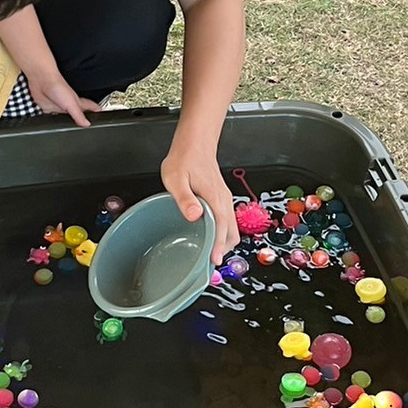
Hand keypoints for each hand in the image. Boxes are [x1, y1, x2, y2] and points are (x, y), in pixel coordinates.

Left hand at [25, 70, 101, 128]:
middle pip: (79, 113)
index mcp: (77, 102)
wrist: (41, 82)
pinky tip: (55, 123)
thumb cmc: (57, 86)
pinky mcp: (49, 109)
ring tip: (74, 126)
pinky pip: (53, 117)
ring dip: (69, 121)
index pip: (90, 107)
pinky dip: (55, 121)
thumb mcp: (72, 104)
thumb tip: (87, 125)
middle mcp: (69, 105)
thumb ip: (79, 115)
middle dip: (85, 118)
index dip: (96, 110)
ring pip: (66, 117)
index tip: (102, 113)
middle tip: (90, 123)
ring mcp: (59, 108)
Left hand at [160, 144, 238, 265]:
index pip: (222, 229)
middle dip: (223, 250)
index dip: (218, 247)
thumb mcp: (176, 178)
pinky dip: (222, 234)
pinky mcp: (221, 198)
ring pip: (231, 228)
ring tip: (208, 256)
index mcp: (214, 199)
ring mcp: (224, 200)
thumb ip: (184, 198)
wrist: (195, 142)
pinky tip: (209, 238)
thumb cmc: (185, 158)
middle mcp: (223, 201)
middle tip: (208, 265)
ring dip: (223, 243)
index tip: (214, 262)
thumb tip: (194, 215)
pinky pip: (227, 221)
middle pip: (231, 233)